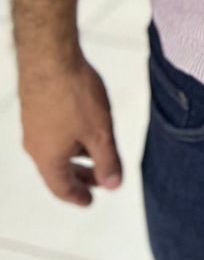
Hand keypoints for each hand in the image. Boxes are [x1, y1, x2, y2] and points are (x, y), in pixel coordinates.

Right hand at [19, 56, 122, 205]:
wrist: (50, 57)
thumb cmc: (74, 95)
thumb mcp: (100, 132)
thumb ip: (108, 160)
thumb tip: (114, 186)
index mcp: (48, 159)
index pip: (62, 188)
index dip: (79, 196)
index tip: (90, 201)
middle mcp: (36, 146)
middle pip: (59, 170)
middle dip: (81, 176)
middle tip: (99, 181)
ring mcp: (33, 126)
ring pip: (56, 149)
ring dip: (76, 155)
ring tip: (95, 153)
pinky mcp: (35, 107)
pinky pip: (52, 132)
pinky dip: (69, 138)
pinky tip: (82, 126)